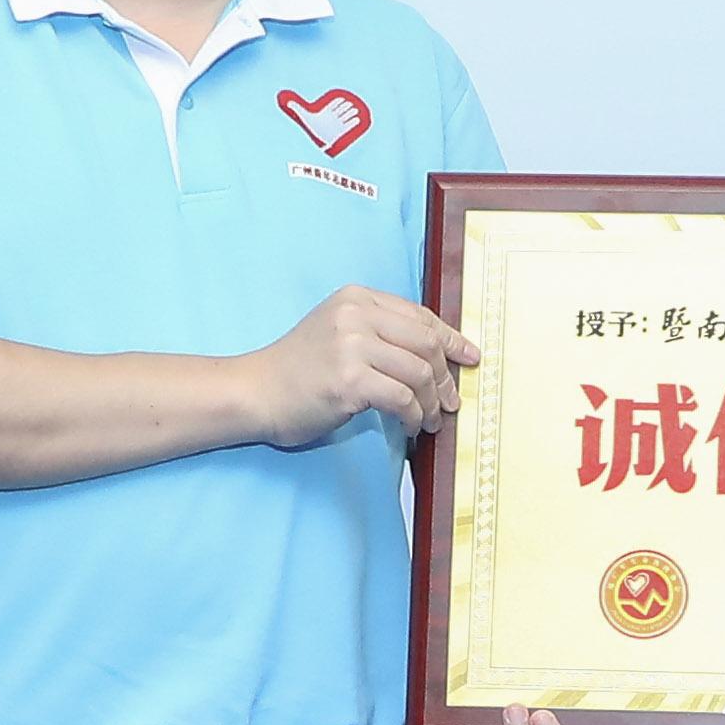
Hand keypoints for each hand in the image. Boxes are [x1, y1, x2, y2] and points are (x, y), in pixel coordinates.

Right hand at [240, 288, 469, 449]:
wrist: (255, 392)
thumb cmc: (298, 371)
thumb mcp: (338, 333)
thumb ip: (379, 333)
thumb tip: (434, 356)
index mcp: (357, 298)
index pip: (419, 315)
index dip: (451, 338)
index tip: (469, 356)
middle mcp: (356, 315)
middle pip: (426, 342)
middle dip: (445, 377)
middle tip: (450, 402)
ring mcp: (352, 346)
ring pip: (419, 373)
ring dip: (431, 402)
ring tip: (429, 420)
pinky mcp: (349, 380)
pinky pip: (403, 398)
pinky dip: (414, 416)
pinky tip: (410, 426)